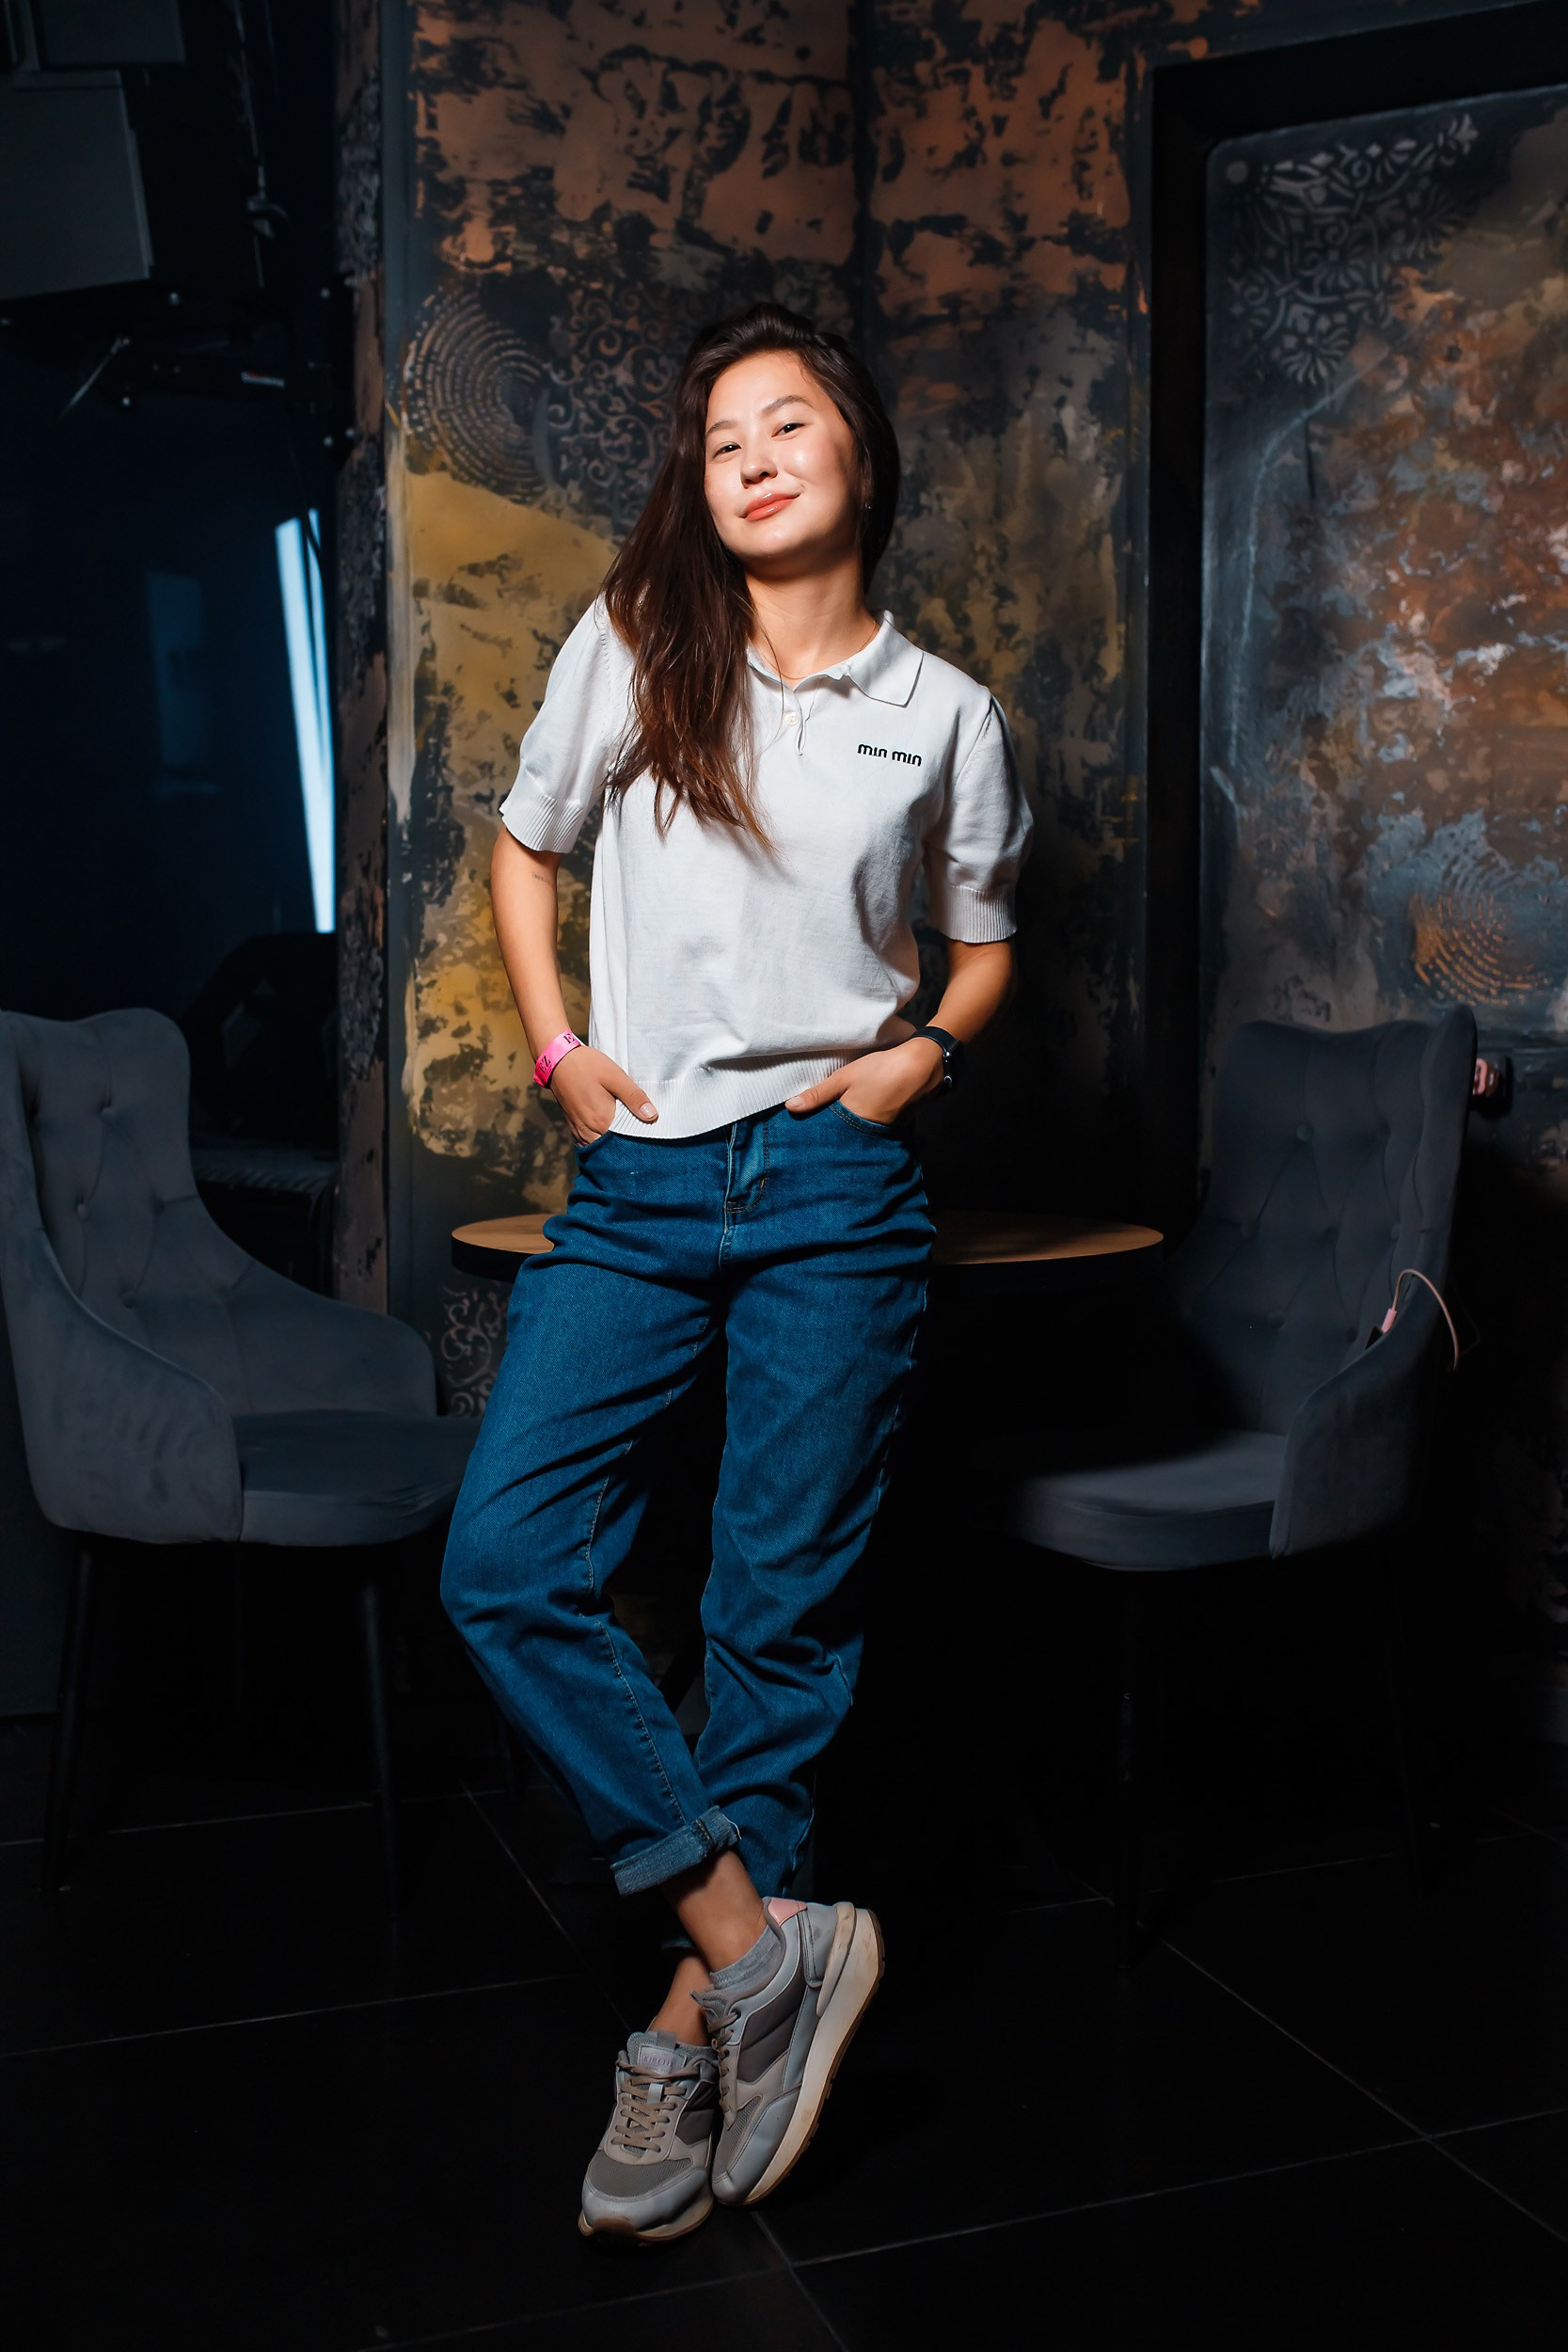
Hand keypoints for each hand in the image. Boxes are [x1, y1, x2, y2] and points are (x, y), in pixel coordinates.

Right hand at [550, 1045, 657, 1143]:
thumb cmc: (587, 1066)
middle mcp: (588, 1131)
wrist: (558, 1060)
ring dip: (612, 1141)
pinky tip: (610, 1127)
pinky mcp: (574, 1126)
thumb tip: (652, 1116)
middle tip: (640, 1131)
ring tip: (626, 1129)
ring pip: (600, 1146)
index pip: (625, 1142)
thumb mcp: (615, 1077)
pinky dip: (601, 1138)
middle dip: (625, 1143)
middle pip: (612, 1147)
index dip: (638, 1139)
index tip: (649, 1131)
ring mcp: (579, 1131)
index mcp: (601, 1122)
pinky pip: (590, 1140)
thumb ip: (634, 1097)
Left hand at [783, 1036, 944, 1125]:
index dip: (818, 1132)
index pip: (829, 1134)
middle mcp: (869, 1131)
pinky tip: (865, 1112)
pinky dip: (868, 1121)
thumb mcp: (845, 1077)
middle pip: (846, 1135)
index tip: (805, 1132)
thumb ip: (818, 1093)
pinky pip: (877, 1127)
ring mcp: (886, 1128)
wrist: (923, 1066)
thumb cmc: (880, 1070)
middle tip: (819, 1129)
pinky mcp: (898, 1123)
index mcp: (853, 1121)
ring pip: (861, 1131)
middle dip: (834, 1133)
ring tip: (840, 1120)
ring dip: (852, 1127)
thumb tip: (790, 1107)